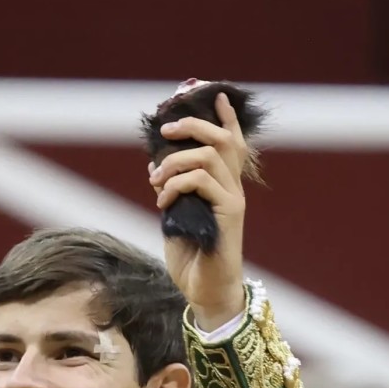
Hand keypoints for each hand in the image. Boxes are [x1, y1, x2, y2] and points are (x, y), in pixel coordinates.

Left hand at [148, 91, 248, 330]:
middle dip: (191, 126)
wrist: (204, 293)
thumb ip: (172, 190)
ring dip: (174, 162)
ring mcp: (232, 200)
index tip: (214, 94)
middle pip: (222, 139)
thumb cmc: (191, 259)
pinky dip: (175, 185)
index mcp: (223, 187)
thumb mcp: (176, 217)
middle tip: (165, 130)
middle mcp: (233, 189)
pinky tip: (161, 201)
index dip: (225, 116)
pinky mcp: (227, 214)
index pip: (232, 143)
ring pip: (208, 155)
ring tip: (155, 180)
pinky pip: (201, 182)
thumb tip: (155, 165)